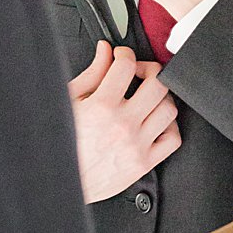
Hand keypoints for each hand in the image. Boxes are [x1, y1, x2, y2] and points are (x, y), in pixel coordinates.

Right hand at [66, 42, 180, 203]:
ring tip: (148, 97)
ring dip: (161, 97)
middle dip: (150, 70)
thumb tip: (105, 52)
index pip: (126, 65)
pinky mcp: (143, 163)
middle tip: (139, 73)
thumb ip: (92, 74)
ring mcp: (136, 145)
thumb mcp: (69, 101)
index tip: (121, 57)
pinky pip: (172, 139)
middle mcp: (123, 125)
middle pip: (157, 84)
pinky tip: (155, 121)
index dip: (125, 54)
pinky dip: (169, 126)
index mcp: (101, 106)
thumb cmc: (61, 143)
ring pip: (169, 109)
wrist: (59, 180)